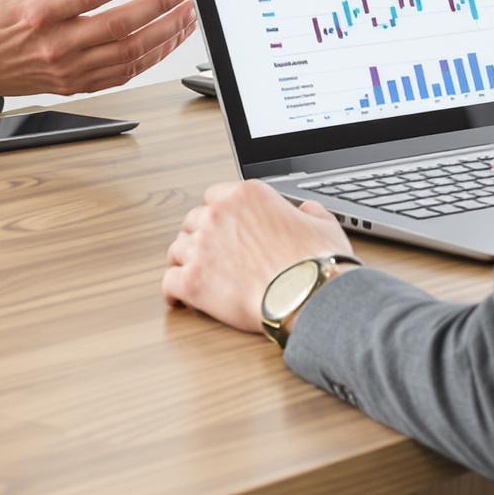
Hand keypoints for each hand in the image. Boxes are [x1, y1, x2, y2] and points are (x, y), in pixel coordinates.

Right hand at [0, 0, 197, 101]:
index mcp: (37, 13)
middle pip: (121, 27)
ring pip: (129, 54)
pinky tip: (167, 40)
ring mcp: (68, 69)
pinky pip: (122, 74)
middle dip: (162, 6)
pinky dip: (150, 58)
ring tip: (188, 13)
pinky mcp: (73, 82)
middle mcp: (56, 45)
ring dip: (164, 35)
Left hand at [162, 178, 352, 332]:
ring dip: (183, 261)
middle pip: (192, 221)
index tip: (220, 228)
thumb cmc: (317, 263)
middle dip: (198, 237)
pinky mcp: (193, 280)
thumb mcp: (324, 225)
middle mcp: (218, 214)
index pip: (215, 196)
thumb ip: (309, 212)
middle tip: (207, 254)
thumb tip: (306, 211)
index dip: (217, 214)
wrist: (308, 296)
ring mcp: (202, 246)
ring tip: (190, 274)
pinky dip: (172, 291)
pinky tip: (177, 298)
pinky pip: (169, 282)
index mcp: (246, 196)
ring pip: (177, 249)